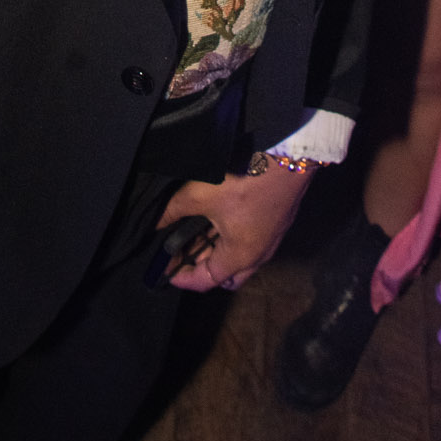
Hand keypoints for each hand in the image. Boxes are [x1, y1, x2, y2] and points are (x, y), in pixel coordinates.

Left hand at [158, 164, 310, 293]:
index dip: (183, 278)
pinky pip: (249, 241)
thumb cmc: (243, 181)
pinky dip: (230, 237)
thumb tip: (154, 223)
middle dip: (201, 266)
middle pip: (226, 275)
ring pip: (238, 257)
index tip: (165, 270)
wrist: (287, 159)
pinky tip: (216, 216)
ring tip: (193, 230)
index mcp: (240, 257)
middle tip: (179, 250)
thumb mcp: (201, 195)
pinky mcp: (275, 222)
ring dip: (215, 249)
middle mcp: (258, 255)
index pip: (207, 281)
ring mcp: (270, 239)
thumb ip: (173, 211)